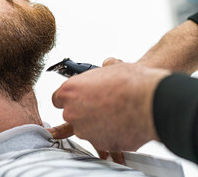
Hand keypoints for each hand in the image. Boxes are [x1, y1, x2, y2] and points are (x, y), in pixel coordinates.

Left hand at [51, 60, 168, 151]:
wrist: (152, 101)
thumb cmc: (131, 82)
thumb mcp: (112, 68)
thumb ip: (102, 71)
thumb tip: (108, 64)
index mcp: (69, 91)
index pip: (57, 99)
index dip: (70, 99)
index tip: (77, 100)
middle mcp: (72, 112)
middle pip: (72, 115)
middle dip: (84, 112)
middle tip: (102, 106)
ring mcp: (84, 131)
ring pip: (87, 129)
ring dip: (97, 124)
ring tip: (116, 114)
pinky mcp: (100, 144)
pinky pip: (102, 139)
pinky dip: (110, 134)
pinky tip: (122, 124)